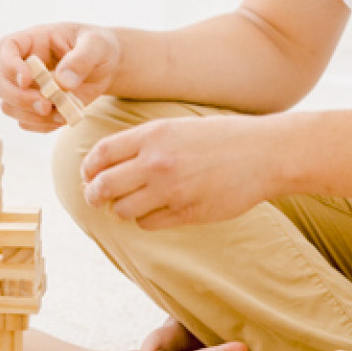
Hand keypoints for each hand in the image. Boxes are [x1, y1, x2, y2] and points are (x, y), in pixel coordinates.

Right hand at [0, 23, 119, 130]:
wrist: (105, 66)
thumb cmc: (97, 47)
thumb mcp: (96, 45)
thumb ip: (81, 60)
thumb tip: (63, 82)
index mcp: (32, 40)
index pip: (5, 48)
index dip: (9, 65)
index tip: (28, 79)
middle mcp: (22, 64)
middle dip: (18, 97)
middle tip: (45, 105)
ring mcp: (26, 88)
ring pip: (8, 105)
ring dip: (32, 115)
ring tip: (62, 113)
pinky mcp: (34, 107)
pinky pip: (25, 121)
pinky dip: (42, 125)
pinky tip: (63, 117)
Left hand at [80, 114, 273, 228]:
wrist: (263, 153)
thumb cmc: (219, 138)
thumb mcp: (176, 127)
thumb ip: (142, 143)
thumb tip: (104, 162)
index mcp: (152, 136)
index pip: (100, 155)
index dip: (88, 168)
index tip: (89, 175)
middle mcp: (156, 163)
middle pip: (102, 187)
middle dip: (94, 195)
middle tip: (95, 198)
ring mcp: (172, 190)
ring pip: (122, 210)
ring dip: (122, 209)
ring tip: (132, 203)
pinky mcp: (187, 212)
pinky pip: (149, 223)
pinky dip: (147, 219)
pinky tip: (158, 210)